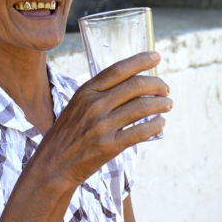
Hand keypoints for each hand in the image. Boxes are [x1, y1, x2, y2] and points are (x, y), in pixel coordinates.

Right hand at [33, 51, 171, 188]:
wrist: (53, 165)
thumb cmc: (66, 135)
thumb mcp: (76, 107)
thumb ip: (98, 96)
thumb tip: (130, 87)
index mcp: (85, 92)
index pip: (118, 70)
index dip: (140, 61)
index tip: (157, 56)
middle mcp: (94, 105)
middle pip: (135, 86)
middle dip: (157, 85)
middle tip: (166, 89)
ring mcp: (102, 126)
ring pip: (142, 107)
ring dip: (161, 104)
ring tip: (168, 105)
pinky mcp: (109, 146)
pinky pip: (140, 132)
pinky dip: (155, 125)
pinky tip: (160, 123)